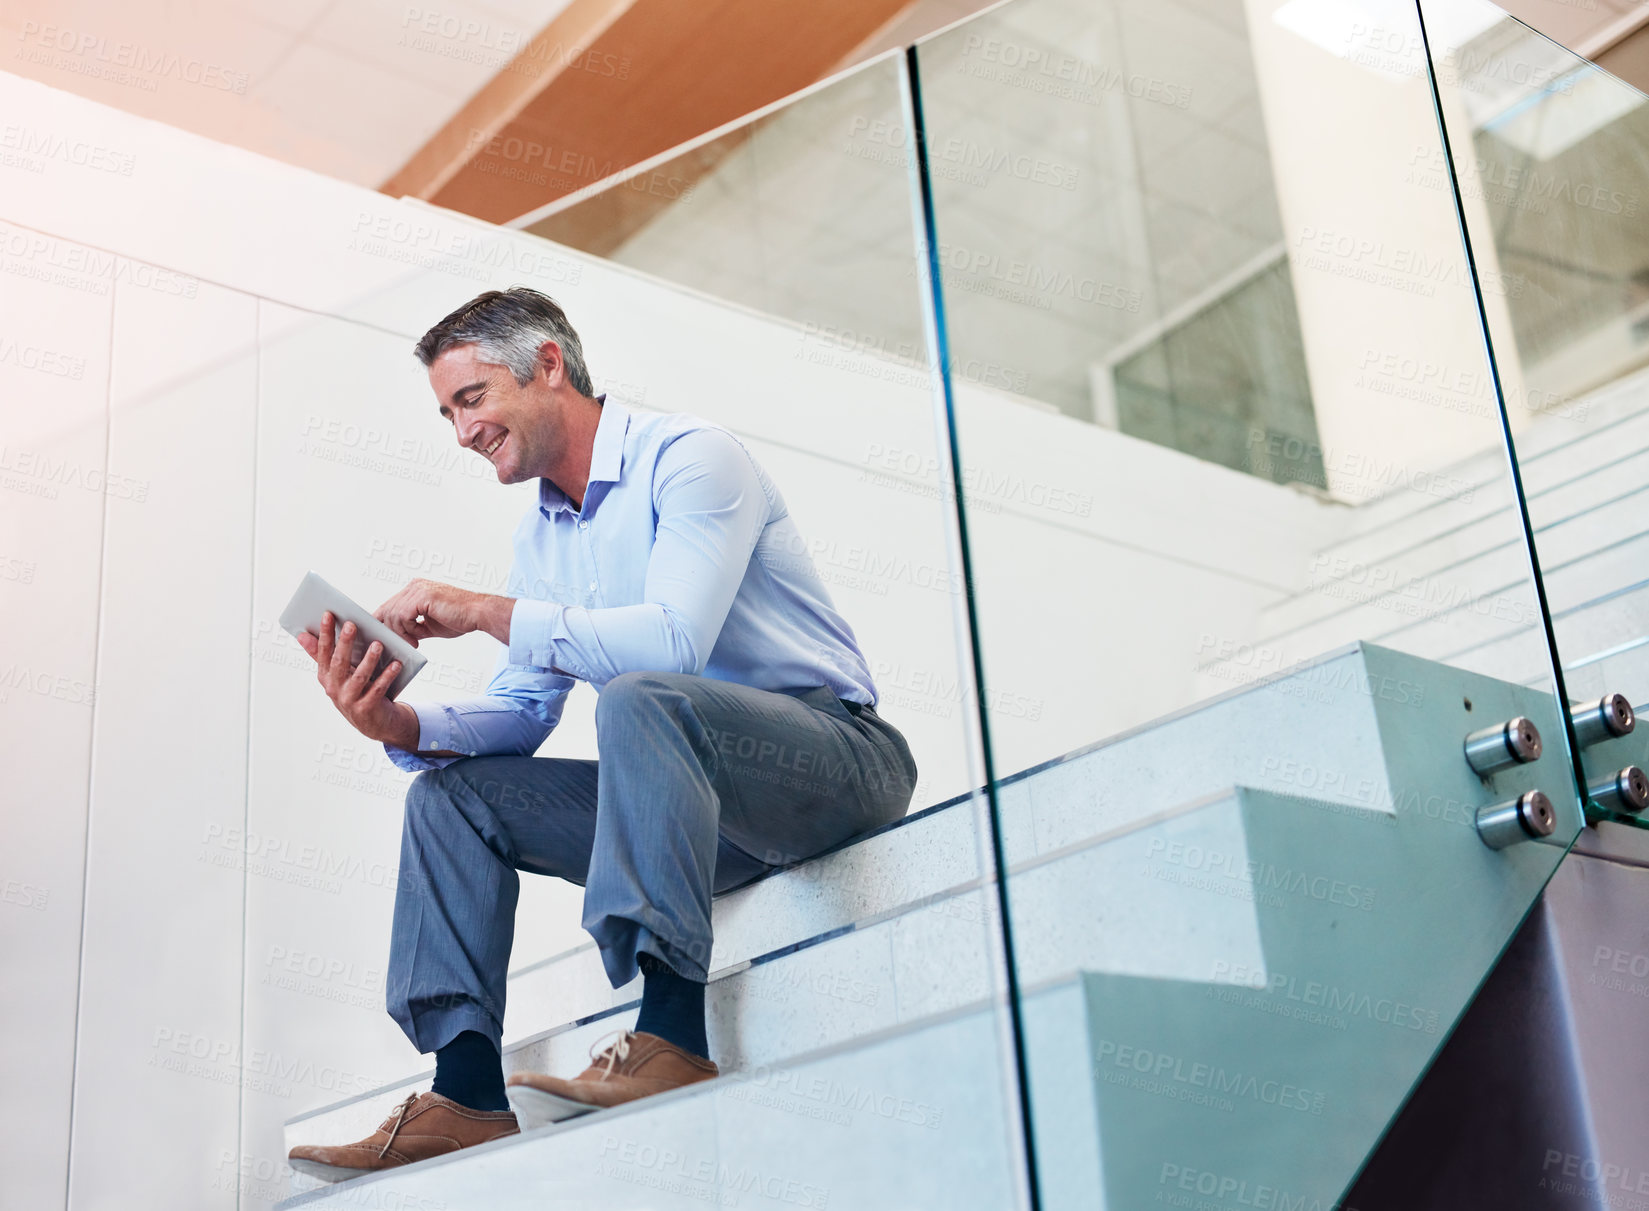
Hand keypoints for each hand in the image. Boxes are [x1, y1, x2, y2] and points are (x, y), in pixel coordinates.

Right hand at [296, 611, 414, 746]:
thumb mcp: (338, 675)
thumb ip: (322, 655)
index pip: (323, 652)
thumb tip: (302, 634)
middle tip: (351, 625)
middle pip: (339, 663)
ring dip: (369, 660)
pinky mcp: (366, 709)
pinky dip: (387, 676)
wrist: (374, 723)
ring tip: (378, 644)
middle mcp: (334, 689)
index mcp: (326, 677)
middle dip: (344, 643)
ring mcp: (349, 700)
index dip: (325, 634)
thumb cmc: (356, 691)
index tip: (328, 614)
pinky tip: (396, 664)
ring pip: (359, 677)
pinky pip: (378, 690)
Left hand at [373, 578, 480, 646]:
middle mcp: (414, 586)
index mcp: (416, 590)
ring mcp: (418, 589)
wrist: (478, 614)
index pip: (390, 605)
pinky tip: (419, 636)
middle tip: (407, 643)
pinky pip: (402, 615)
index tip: (389, 638)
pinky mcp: (422, 596)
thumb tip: (400, 635)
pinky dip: (407, 629)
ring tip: (415, 641)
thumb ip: (413, 626)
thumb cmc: (459, 619)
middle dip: (393, 631)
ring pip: (393, 614)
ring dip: (402, 632)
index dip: (384, 622)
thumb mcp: (429, 625)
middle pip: (387, 609)